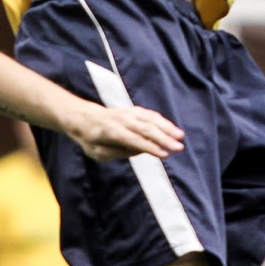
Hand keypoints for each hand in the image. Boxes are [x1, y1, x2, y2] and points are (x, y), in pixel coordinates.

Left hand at [66, 104, 184, 162]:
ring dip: (167, 127)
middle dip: (164, 138)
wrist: (84, 118)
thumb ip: (119, 152)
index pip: (133, 140)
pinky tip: (172, 129)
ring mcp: (128, 113)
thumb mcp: (98, 153)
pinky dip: (162, 121)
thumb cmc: (91, 140)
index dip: (149, 147)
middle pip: (146, 128)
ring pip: (150, 119)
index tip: (165, 154)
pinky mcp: (133, 110)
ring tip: (180, 136)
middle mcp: (121, 119)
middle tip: (179, 148)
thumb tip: (140, 150)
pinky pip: (150, 114)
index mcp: (110, 131)